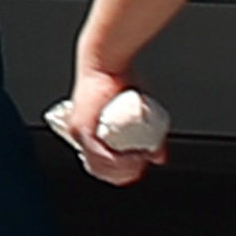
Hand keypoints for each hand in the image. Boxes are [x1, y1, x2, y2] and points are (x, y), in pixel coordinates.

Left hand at [50, 70, 162, 186]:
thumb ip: (147, 137)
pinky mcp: (81, 127)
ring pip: (101, 166)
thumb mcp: (138, 114)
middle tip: (142, 163)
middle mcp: (80, 136)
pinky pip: (98, 154)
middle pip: (101, 171)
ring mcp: (78, 132)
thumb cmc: (121, 82)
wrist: (106, 62)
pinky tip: (133, 158)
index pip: (101, 168)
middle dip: (126, 174)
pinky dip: (118, 161)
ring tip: (140, 158)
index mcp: (90, 135)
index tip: (139, 167)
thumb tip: (157, 158)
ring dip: (125, 169)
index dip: (123, 173)